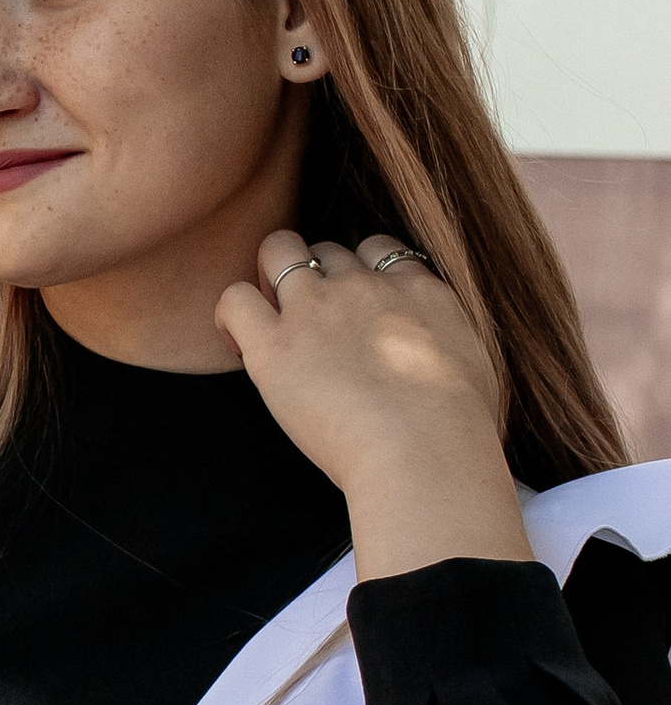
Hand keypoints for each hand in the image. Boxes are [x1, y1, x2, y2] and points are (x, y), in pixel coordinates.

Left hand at [214, 231, 529, 581]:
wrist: (427, 455)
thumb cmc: (456, 435)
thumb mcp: (473, 368)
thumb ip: (444, 344)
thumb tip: (428, 356)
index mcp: (419, 291)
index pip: (379, 249)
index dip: (359, 273)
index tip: (352, 310)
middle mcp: (365, 286)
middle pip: (326, 249)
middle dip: (313, 274)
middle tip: (310, 323)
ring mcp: (317, 308)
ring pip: (278, 251)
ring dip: (270, 277)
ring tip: (273, 324)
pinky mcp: (275, 344)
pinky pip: (234, 298)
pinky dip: (230, 314)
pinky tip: (240, 344)